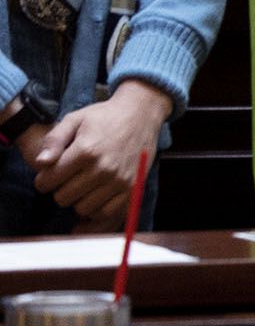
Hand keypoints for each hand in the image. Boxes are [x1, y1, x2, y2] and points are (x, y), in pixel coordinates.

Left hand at [29, 83, 170, 228]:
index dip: (43, 179)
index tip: (49, 174)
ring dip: (78, 199)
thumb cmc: (105, 116)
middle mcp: (103, 169)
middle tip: (68, 178)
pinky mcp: (133, 187)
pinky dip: (96, 209)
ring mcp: (119, 180)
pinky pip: (106, 212)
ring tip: (82, 185)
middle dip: (60, 189)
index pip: (47, 182)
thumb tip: (40, 163)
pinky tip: (95, 195)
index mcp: (85, 151)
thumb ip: (53, 140)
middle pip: (63, 198)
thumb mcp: (74, 119)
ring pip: (82, 208)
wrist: (142, 113)